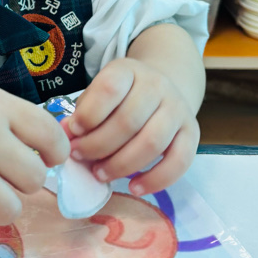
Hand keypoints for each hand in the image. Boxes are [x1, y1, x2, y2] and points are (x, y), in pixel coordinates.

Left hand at [64, 58, 199, 196]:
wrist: (162, 88)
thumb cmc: (120, 97)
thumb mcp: (99, 93)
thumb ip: (83, 112)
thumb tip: (65, 134)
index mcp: (129, 71)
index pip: (110, 88)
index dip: (88, 115)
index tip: (72, 132)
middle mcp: (158, 86)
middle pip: (128, 121)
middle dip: (98, 145)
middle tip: (80, 158)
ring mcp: (178, 108)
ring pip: (152, 142)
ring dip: (121, 164)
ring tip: (100, 174)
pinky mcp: (193, 132)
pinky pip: (180, 161)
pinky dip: (156, 179)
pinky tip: (134, 187)